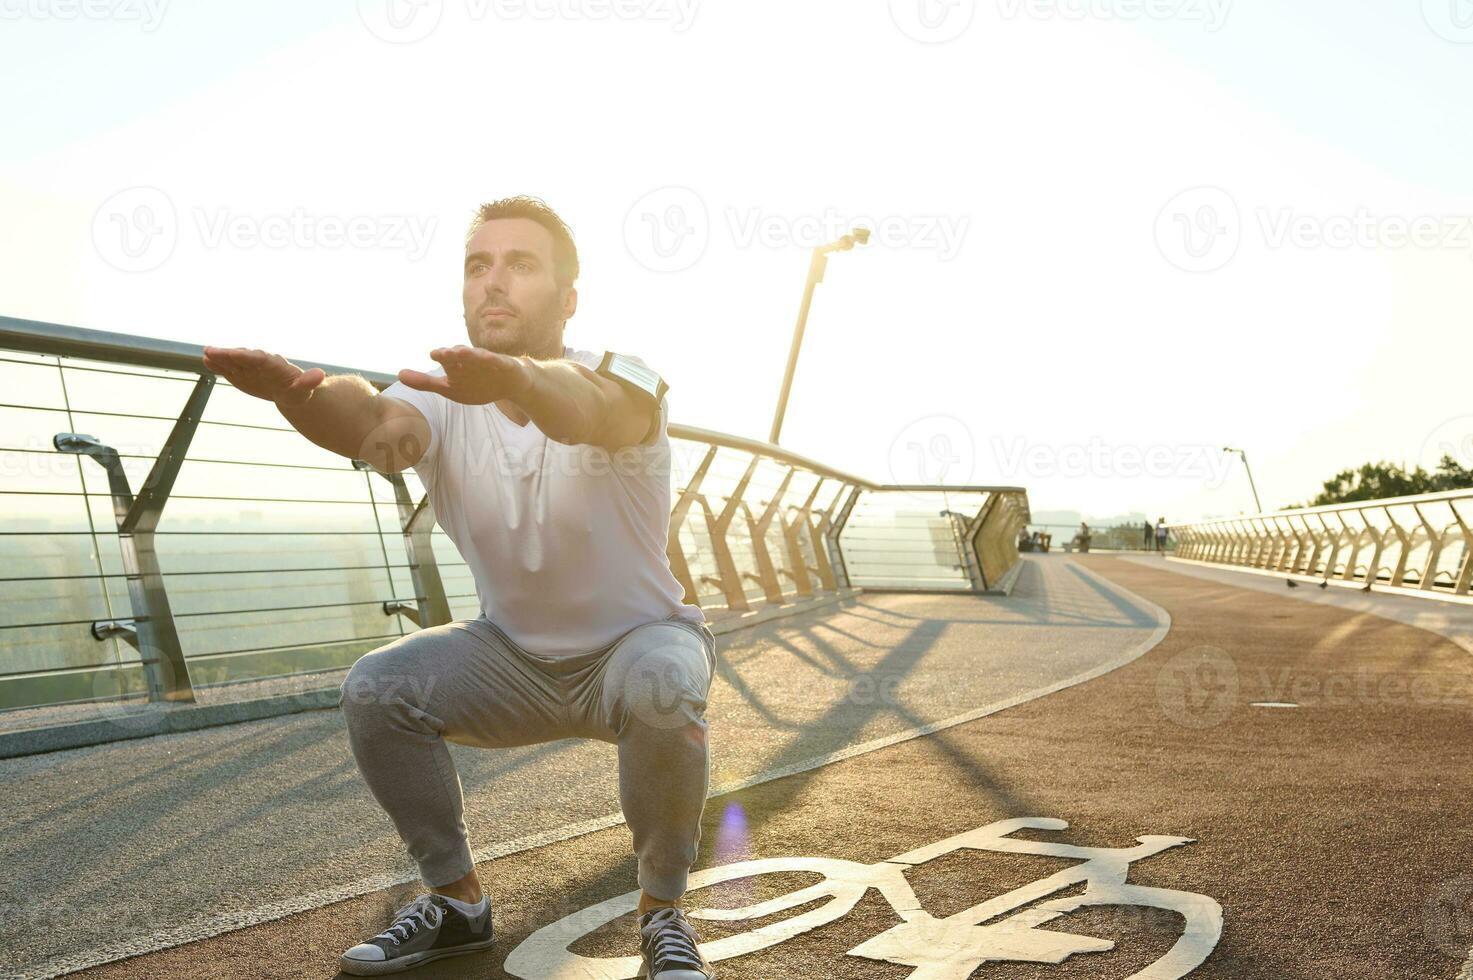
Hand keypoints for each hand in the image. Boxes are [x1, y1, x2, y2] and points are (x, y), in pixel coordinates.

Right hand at [201, 346, 324, 406]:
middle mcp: (259, 363)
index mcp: (274, 365)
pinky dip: (218, 365)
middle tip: (210, 350)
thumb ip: (309, 381)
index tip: (233, 353)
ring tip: (206, 354)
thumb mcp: (306, 389)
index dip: (245, 356)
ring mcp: (249, 368)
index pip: (258, 358)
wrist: (292, 392)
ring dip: (219, 357)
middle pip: (242, 357)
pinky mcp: (242, 374)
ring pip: (232, 361)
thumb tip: (320, 375)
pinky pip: (229, 369)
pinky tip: (206, 361)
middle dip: (227, 354)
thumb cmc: (300, 390)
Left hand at [398, 345, 530, 405]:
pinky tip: (490, 359)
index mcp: (457, 366)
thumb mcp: (449, 387)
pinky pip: (498, 362)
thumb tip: (399, 375)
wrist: (510, 384)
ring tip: (464, 352)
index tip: (434, 355)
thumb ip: (425, 382)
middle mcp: (470, 360)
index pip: (447, 360)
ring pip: (478, 356)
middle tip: (446, 352)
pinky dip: (493, 360)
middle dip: (454, 354)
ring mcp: (488, 362)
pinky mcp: (504, 365)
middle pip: (461, 355)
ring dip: (471, 354)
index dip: (442, 356)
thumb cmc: (477, 384)